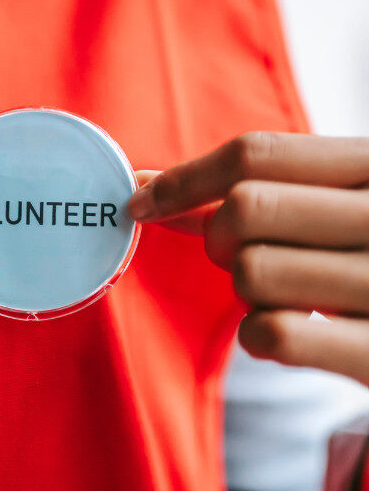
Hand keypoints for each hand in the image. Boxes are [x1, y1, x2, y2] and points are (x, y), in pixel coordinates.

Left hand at [128, 133, 368, 385]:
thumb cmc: (362, 256)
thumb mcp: (334, 206)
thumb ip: (259, 190)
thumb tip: (150, 189)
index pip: (255, 153)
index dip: (184, 179)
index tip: (142, 202)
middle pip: (244, 209)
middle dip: (218, 238)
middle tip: (239, 257)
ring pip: (251, 271)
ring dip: (246, 290)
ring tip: (282, 295)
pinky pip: (272, 332)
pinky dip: (258, 336)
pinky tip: (284, 332)